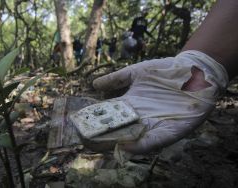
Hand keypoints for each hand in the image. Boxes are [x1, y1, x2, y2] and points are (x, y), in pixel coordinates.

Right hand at [93, 50, 227, 153]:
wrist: (194, 71)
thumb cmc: (165, 70)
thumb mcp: (137, 72)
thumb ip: (117, 78)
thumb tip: (94, 84)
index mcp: (132, 104)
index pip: (111, 114)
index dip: (98, 119)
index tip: (82, 123)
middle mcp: (141, 116)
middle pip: (121, 129)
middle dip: (106, 135)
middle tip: (89, 141)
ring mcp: (155, 124)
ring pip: (135, 138)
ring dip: (121, 143)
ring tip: (106, 147)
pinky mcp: (171, 130)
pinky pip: (155, 140)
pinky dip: (142, 145)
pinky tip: (129, 147)